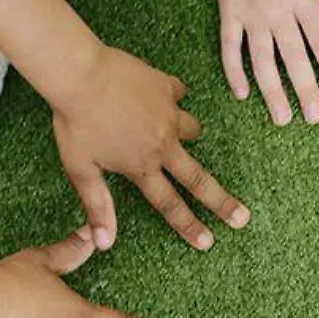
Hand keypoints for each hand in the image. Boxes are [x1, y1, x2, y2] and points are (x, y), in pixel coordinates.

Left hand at [51, 48, 247, 251]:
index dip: (189, 226)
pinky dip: (173, 98)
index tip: (208, 242)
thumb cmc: (75, 122)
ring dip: (188, 135)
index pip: (169, 204)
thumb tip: (103, 244)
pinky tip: (162, 96)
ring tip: (178, 133)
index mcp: (141, 166)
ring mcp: (168, 115)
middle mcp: (162, 145)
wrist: (80, 73)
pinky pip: (178, 94)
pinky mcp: (166, 87)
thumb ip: (97, 206)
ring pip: (193, 130)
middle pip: (198, 179)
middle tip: (243, 217)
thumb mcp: (80, 169)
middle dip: (222, 202)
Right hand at [206, 0, 318, 125]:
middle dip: (306, 90)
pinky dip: (234, 71)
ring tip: (282, 117)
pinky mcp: (229, 13)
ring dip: (272, 92)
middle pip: (294, 59)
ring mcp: (251, 15)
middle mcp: (278, 12)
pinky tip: (242, 93)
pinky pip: (230, 47)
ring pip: (262, 61)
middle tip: (315, 118)